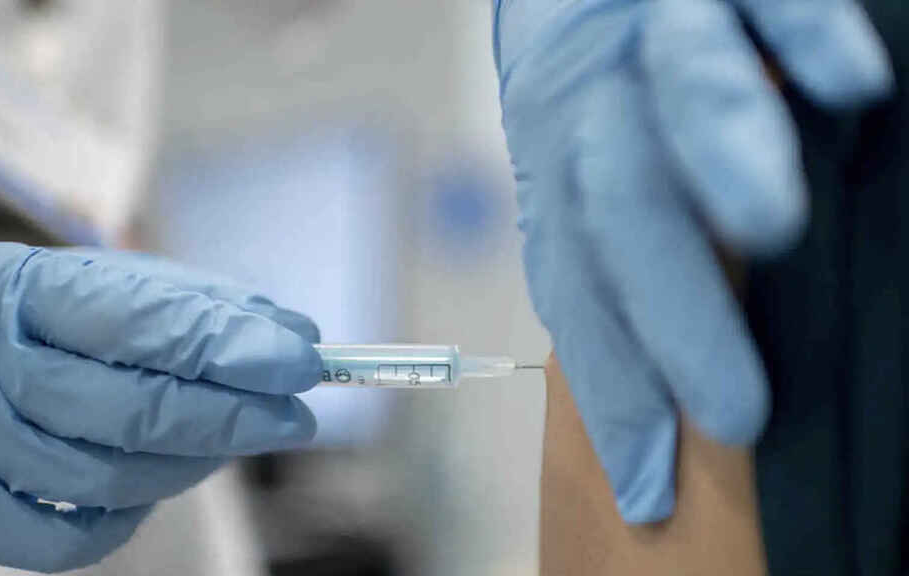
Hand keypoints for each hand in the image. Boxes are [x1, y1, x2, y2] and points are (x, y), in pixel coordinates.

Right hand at [0, 243, 321, 571]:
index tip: (299, 362)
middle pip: (128, 410)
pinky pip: (63, 542)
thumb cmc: (45, 319)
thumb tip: (295, 335)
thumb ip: (203, 308)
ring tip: (232, 443)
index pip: (139, 322)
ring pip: (104, 480)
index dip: (227, 348)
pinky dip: (126, 520)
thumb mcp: (116, 287)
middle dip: (230, 419)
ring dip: (190, 467)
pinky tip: (156, 485)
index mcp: (23, 288)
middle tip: (293, 418)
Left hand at [495, 0, 891, 521]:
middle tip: (734, 413)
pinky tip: (850, 83)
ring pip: (677, 91)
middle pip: (614, 205)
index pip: (574, 285)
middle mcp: (597, 106)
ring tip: (770, 227)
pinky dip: (803, 35)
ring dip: (723, 159)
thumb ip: (617, 260)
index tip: (646, 481)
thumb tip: (665, 379)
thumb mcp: (590, 180)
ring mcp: (656, 33)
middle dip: (671, 314)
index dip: (608, 382)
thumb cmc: (611, 98)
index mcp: (560, 172)